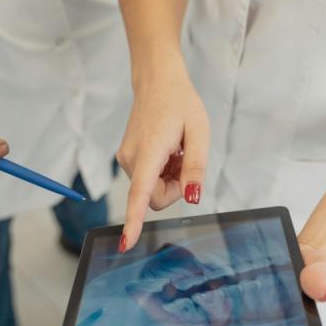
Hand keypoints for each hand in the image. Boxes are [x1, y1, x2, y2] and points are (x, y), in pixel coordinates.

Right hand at [116, 59, 209, 251]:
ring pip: (151, 189)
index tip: (127, 243)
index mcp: (149, 150)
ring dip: (169, 178)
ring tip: (176, 151)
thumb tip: (192, 197)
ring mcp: (125, 159)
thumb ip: (196, 167)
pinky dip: (162, 172)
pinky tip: (167, 151)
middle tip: (186, 160)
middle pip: (154, 197)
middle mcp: (130, 158)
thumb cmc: (180, 103)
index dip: (135, 219)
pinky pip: (147, 180)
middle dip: (175, 188)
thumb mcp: (199, 132)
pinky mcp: (127, 159)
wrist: (157, 82)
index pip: (140, 192)